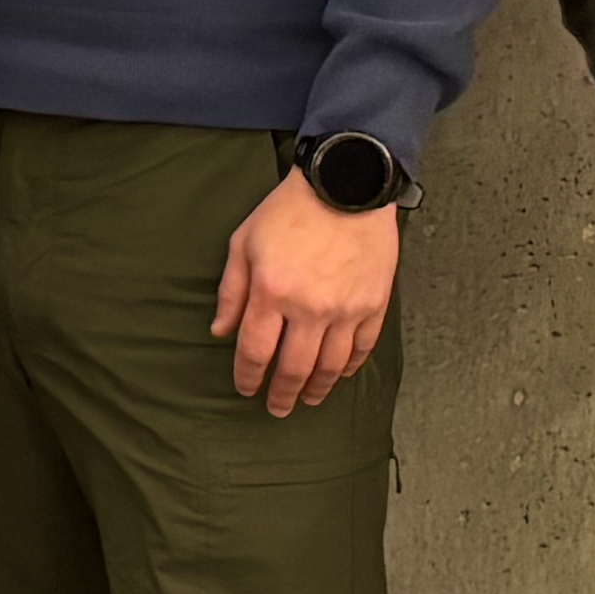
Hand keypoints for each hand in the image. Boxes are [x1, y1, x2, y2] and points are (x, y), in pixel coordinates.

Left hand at [210, 169, 398, 415]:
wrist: (347, 185)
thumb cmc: (290, 210)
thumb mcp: (245, 242)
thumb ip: (231, 291)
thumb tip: (220, 331)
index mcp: (272, 293)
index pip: (255, 352)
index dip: (248, 377)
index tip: (246, 389)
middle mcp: (309, 308)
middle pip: (294, 368)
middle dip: (282, 394)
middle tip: (277, 408)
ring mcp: (346, 309)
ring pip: (330, 366)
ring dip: (317, 389)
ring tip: (308, 399)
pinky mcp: (373, 304)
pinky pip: (362, 348)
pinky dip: (350, 366)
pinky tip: (340, 374)